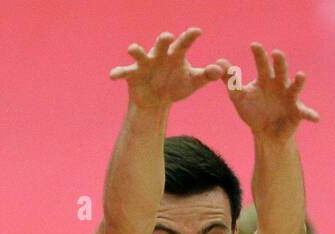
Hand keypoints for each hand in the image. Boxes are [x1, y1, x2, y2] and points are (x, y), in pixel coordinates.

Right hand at [109, 28, 226, 109]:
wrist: (156, 100)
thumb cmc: (176, 85)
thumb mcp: (193, 82)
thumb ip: (207, 75)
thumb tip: (221, 69)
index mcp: (175, 55)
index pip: (184, 44)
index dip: (190, 37)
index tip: (198, 31)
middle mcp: (159, 55)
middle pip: (161, 44)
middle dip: (163, 40)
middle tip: (168, 36)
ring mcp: (144, 63)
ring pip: (140, 54)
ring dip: (136, 50)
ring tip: (132, 48)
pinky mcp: (132, 74)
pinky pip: (124, 72)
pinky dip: (118, 72)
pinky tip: (112, 76)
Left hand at [223, 43, 319, 139]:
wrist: (266, 134)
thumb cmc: (253, 112)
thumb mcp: (239, 98)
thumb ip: (230, 81)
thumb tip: (218, 63)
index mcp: (266, 79)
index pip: (262, 64)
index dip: (259, 55)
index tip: (254, 45)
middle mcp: (280, 84)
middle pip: (280, 70)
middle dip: (279, 62)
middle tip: (276, 53)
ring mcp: (291, 97)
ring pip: (295, 87)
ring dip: (299, 82)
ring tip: (301, 76)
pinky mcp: (298, 112)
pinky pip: (305, 112)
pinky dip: (311, 114)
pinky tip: (316, 118)